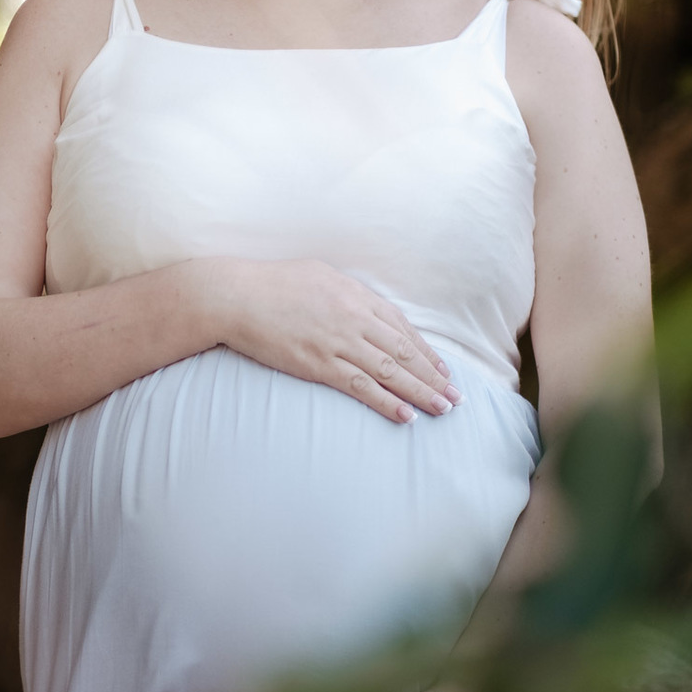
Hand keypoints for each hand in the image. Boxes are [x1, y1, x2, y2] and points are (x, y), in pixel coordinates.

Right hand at [199, 257, 461, 423]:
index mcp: (356, 295)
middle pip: (404, 351)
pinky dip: (386, 402)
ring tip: (443, 409)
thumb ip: (346, 292)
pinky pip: (362, 386)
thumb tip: (364, 306)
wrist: (236, 296)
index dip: (425, 352)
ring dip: (421, 392)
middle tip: (456, 397)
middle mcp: (355, 318)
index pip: (402, 328)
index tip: (443, 370)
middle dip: (433, 376)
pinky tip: (406, 415)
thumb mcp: (318, 275)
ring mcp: (339, 342)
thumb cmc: (271, 283)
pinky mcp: (320, 363)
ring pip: (391, 371)